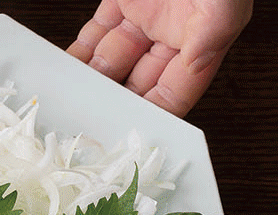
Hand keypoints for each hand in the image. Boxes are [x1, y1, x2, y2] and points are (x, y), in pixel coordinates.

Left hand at [68, 0, 252, 116]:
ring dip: (90, 83)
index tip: (125, 138)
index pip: (175, 94)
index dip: (151, 118)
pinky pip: (95, 33)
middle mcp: (174, 31)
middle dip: (113, 105)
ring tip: (67, 101)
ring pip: (112, 63)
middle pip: (138, 84)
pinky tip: (62, 70)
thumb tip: (197, 65)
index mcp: (203, 37)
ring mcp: (146, 13)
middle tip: (85, 123)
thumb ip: (214, 30)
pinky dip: (78, 52)